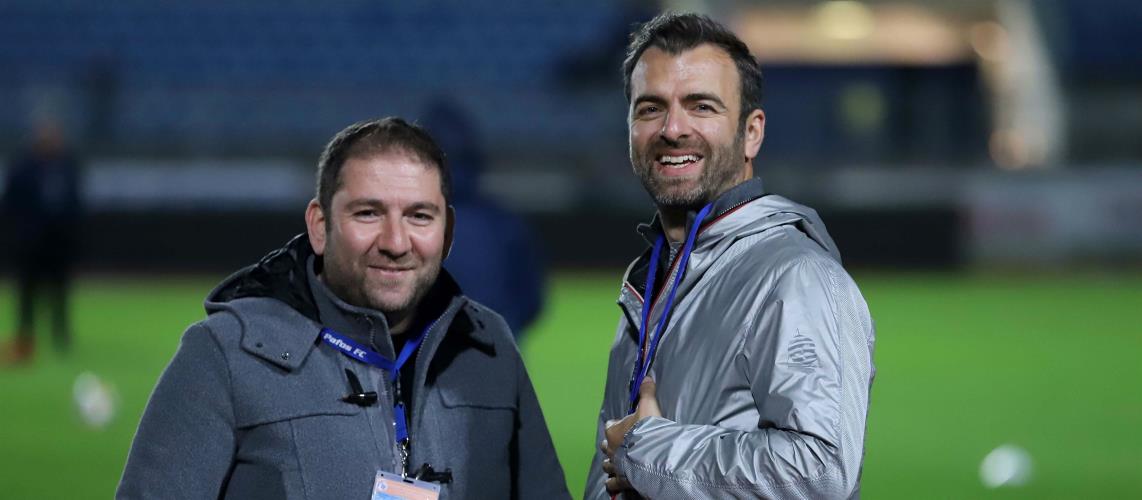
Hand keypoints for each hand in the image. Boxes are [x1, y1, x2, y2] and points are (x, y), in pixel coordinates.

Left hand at [601, 377, 661, 494]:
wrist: (651, 455)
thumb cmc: (647, 430)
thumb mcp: (649, 407)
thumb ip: (647, 393)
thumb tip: (647, 377)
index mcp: (614, 431)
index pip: (609, 425)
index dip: (615, 424)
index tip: (621, 424)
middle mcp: (611, 449)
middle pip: (605, 445)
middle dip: (610, 444)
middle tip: (619, 444)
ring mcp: (615, 465)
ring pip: (606, 464)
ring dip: (610, 463)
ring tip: (617, 463)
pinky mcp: (621, 480)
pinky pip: (611, 483)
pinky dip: (612, 483)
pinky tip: (614, 482)